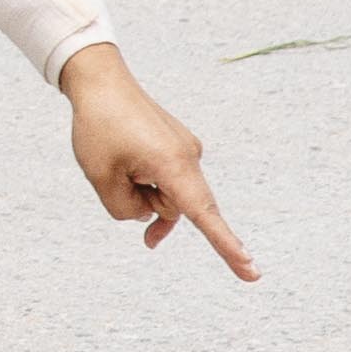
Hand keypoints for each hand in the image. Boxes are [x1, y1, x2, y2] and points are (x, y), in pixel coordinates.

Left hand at [64, 48, 254, 273]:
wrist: (100, 80)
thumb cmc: (98, 126)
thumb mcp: (100, 177)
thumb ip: (125, 209)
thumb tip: (149, 213)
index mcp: (173, 165)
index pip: (203, 215)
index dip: (226, 246)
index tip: (251, 271)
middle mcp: (189, 157)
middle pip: (175, 207)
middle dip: (146, 205)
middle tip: (122, 183)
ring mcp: (186, 150)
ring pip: (167, 193)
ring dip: (142, 189)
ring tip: (118, 159)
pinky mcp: (179, 146)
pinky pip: (167, 178)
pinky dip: (150, 182)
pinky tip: (129, 167)